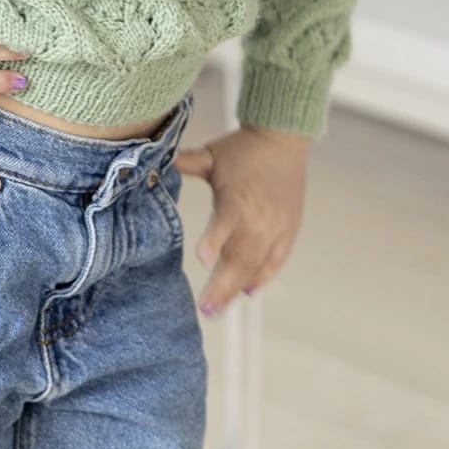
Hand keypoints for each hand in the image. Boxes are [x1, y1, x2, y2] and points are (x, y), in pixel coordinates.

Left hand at [175, 124, 310, 316]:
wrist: (283, 139)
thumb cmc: (243, 148)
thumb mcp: (212, 155)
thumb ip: (187, 162)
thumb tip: (159, 159)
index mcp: (237, 198)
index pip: (225, 223)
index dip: (214, 240)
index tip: (202, 259)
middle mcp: (259, 217)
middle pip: (239, 258)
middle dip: (222, 286)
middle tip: (205, 308)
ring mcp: (276, 227)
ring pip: (256, 266)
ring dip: (237, 288)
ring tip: (218, 309)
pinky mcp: (288, 231)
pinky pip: (275, 261)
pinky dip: (262, 277)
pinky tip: (248, 292)